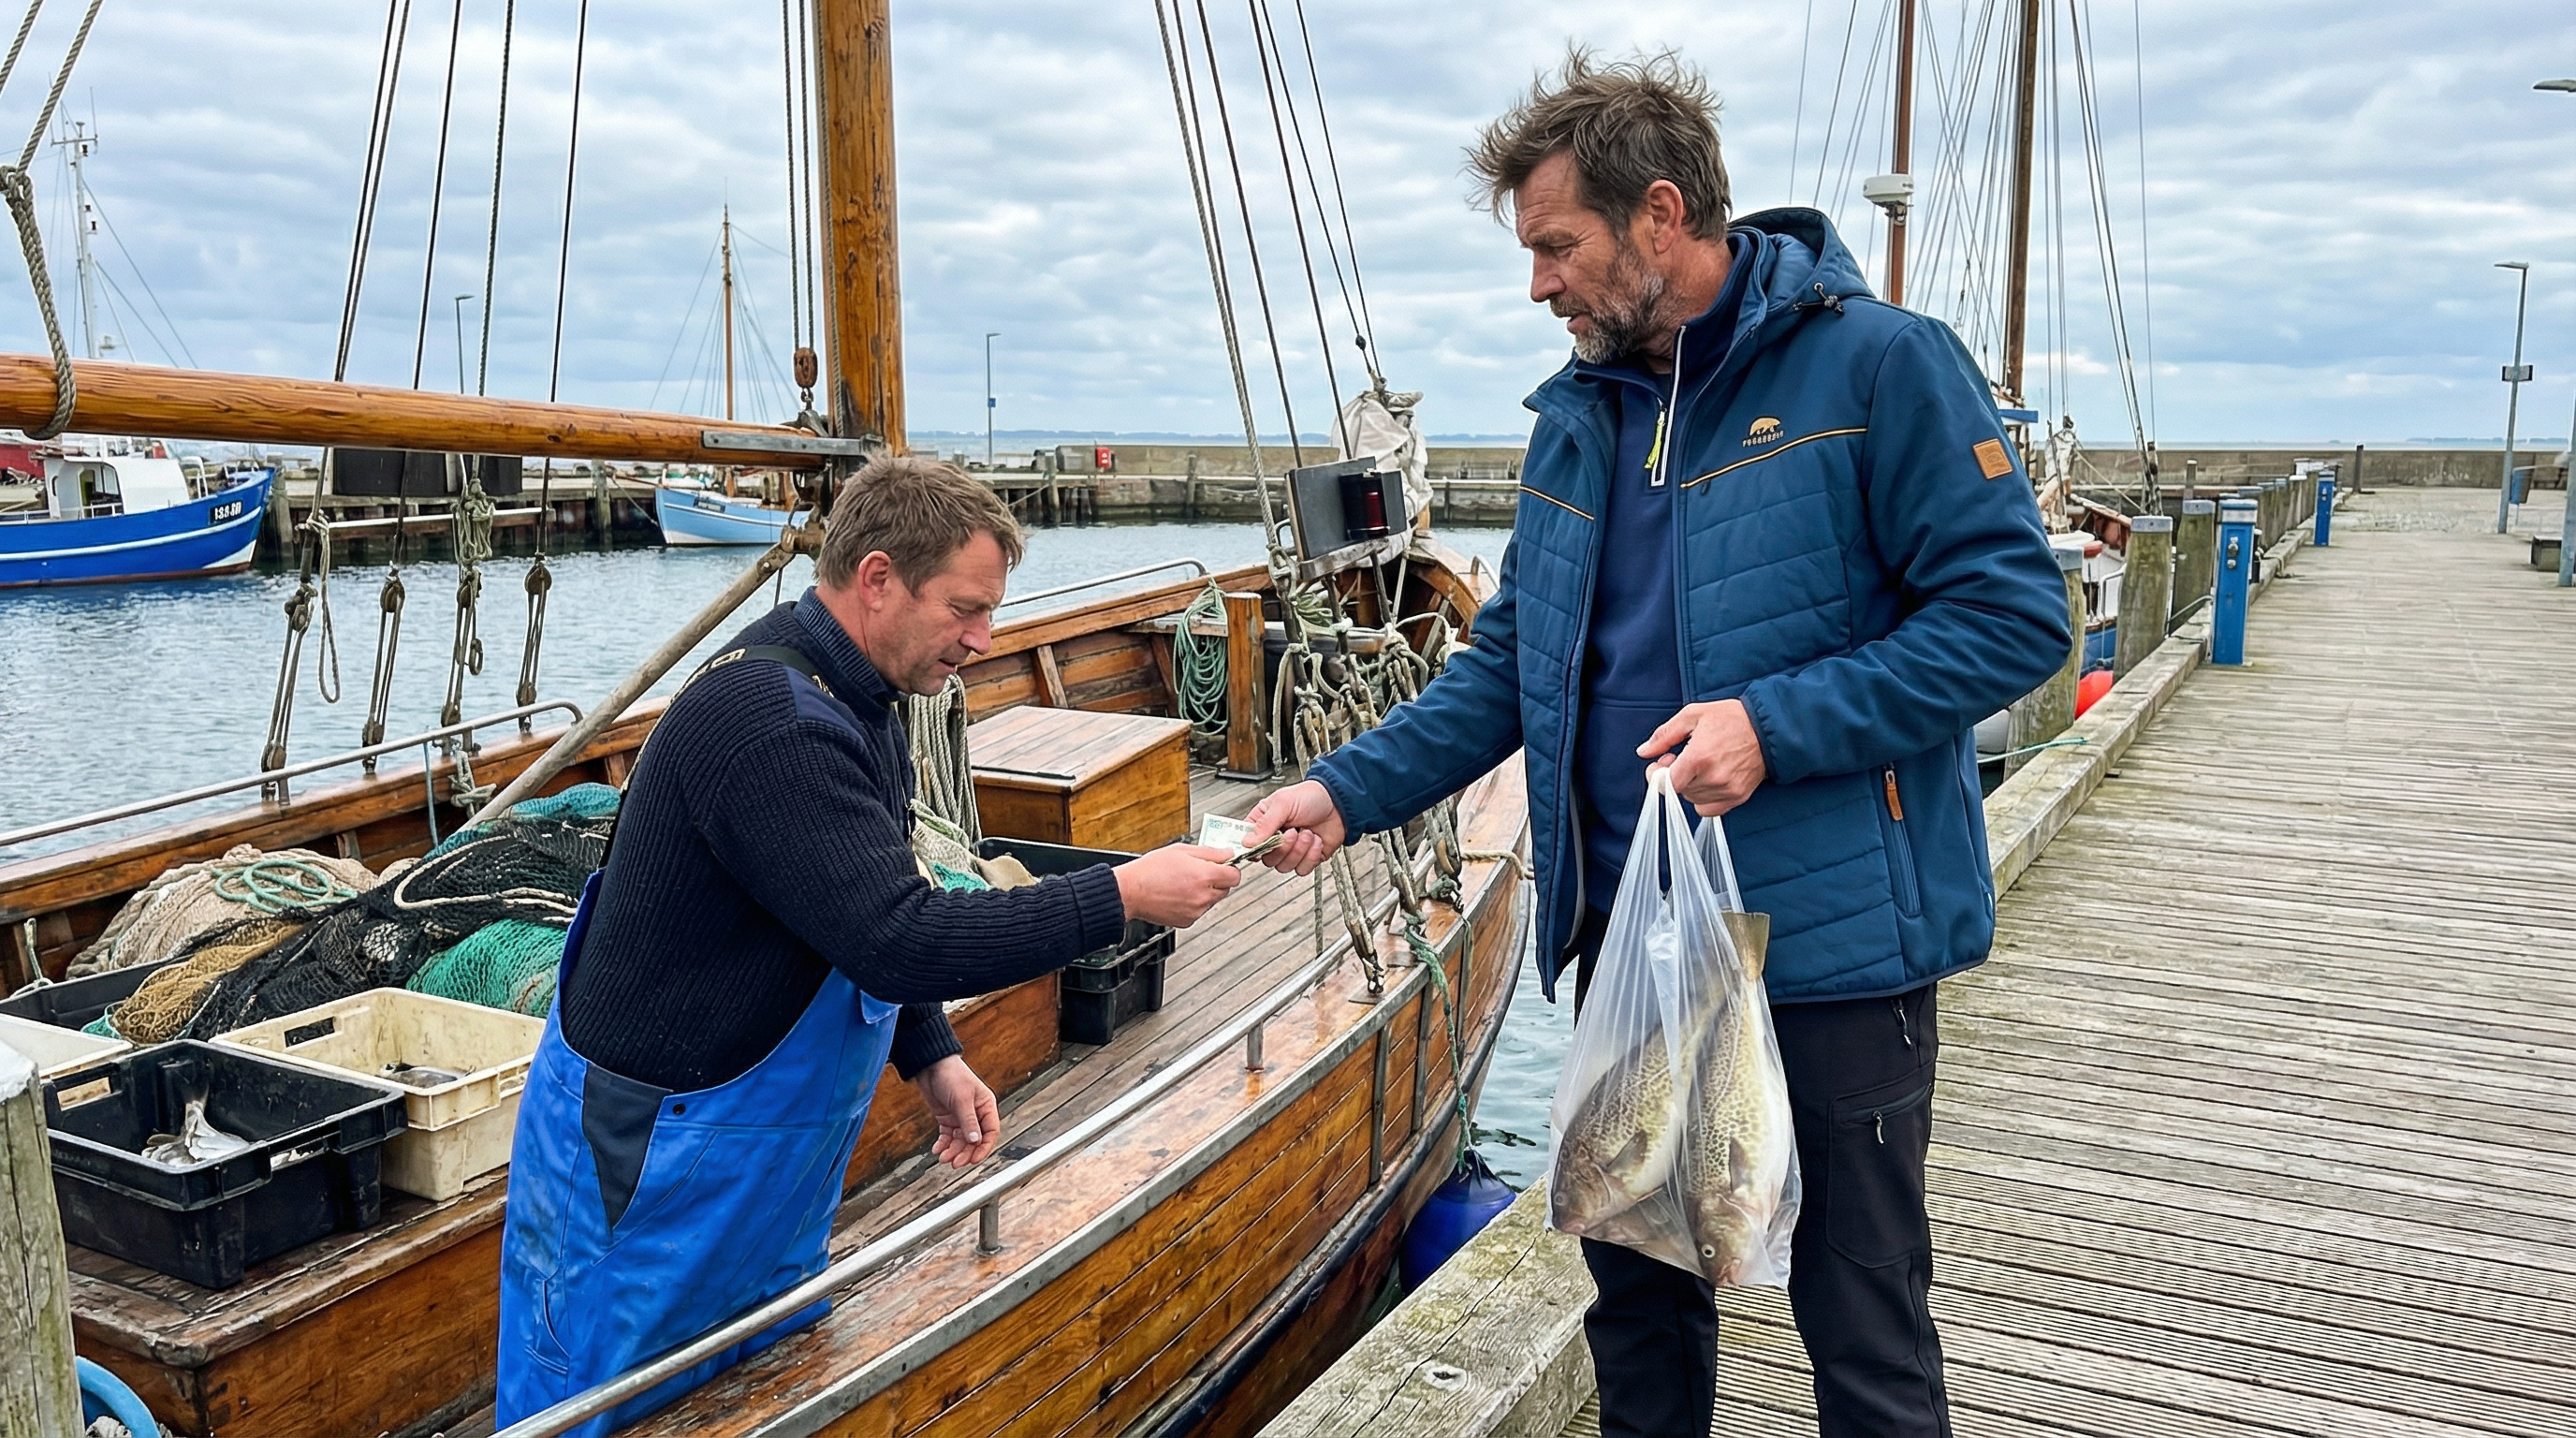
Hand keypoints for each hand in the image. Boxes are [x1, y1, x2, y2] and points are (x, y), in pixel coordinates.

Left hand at [912, 1055, 1000, 1166]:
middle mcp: (975, 1114)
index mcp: (986, 1107)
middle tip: (955, 1163)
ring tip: (943, 1157)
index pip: (990, 1133)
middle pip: (974, 1141)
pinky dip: (943, 1144)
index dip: (983, 1148)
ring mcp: (961, 1117)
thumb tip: (975, 1142)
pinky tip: (937, 1149)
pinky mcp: (947, 1119)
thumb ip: (969, 1121)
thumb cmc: (952, 1075)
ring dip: (952, 1151)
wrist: (930, 1066)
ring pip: (960, 1141)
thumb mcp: (962, 1099)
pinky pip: (948, 1137)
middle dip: (965, 1153)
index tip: (974, 1160)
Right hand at [1112, 844, 1241, 926]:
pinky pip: (1198, 910)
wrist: (1129, 892)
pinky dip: (1193, 903)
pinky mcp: (1187, 921)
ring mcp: (1196, 911)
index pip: (1235, 876)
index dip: (1230, 869)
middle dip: (1217, 880)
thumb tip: (1227, 853)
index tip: (1223, 865)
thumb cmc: (1150, 870)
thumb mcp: (1181, 850)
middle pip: (1225, 889)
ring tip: (1182, 883)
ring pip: (1212, 900)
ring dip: (1204, 892)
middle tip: (1199, 872)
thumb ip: (1209, 852)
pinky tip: (1177, 894)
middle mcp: (1203, 896)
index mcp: (1205, 876)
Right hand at [1242, 779, 1346, 876]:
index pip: (1247, 842)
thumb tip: (1247, 842)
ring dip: (1299, 851)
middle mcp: (1275, 839)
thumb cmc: (1310, 796)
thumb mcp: (1283, 803)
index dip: (1251, 848)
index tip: (1259, 847)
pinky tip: (1316, 841)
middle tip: (1293, 832)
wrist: (1340, 803)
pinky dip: (1311, 856)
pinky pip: (1302, 870)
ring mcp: (1291, 850)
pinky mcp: (1307, 858)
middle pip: (1267, 859)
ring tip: (1308, 833)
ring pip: (1284, 867)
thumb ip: (1265, 824)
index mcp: (1264, 823)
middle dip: (1283, 848)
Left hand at [1640, 699, 1767, 815]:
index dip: (1658, 774)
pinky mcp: (1738, 797)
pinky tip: (1709, 779)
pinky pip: (1708, 809)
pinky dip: (1703, 797)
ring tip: (1700, 764)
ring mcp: (1727, 790)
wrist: (1768, 728)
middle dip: (1674, 775)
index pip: (1666, 784)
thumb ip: (1664, 735)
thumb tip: (1644, 752)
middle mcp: (1713, 778)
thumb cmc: (1731, 718)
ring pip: (1692, 799)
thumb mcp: (1693, 715)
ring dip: (1689, 785)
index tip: (1663, 762)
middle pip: (1678, 791)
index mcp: (1699, 757)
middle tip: (1683, 756)